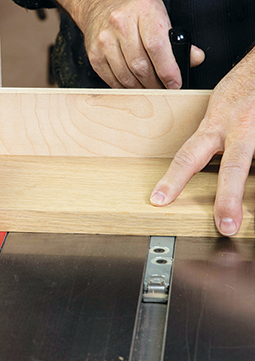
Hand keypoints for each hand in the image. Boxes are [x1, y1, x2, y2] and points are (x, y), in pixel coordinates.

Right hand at [58, 0, 203, 87]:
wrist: (100, 5)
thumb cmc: (134, 10)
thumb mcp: (159, 15)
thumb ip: (176, 39)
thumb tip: (194, 59)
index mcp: (143, 12)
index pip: (157, 47)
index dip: (167, 70)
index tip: (174, 83)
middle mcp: (120, 25)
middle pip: (140, 66)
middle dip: (155, 83)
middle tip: (163, 89)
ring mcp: (105, 41)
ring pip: (126, 76)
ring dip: (140, 88)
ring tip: (149, 88)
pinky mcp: (94, 55)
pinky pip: (111, 79)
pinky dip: (124, 87)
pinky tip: (133, 85)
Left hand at [151, 48, 254, 235]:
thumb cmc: (239, 89)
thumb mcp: (216, 113)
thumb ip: (210, 140)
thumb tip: (201, 171)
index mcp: (213, 126)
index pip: (187, 157)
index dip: (172, 180)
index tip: (158, 200)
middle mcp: (237, 129)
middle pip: (232, 168)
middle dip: (228, 200)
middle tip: (226, 226)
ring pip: (251, 164)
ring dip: (249, 187)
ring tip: (239, 218)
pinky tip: (254, 183)